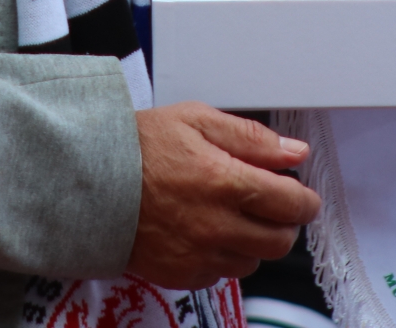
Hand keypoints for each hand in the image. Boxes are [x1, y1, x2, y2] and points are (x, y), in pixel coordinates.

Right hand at [125, 102, 319, 289]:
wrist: (90, 181)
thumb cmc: (139, 147)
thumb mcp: (196, 120)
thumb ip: (250, 137)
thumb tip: (293, 152)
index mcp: (225, 182)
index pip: (291, 203)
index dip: (305, 200)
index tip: (303, 196)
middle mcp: (216, 225)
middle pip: (280, 240)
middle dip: (285, 223)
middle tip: (272, 206)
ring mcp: (199, 255)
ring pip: (253, 261)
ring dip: (254, 241)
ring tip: (234, 217)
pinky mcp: (182, 274)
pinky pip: (221, 275)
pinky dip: (224, 256)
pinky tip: (207, 233)